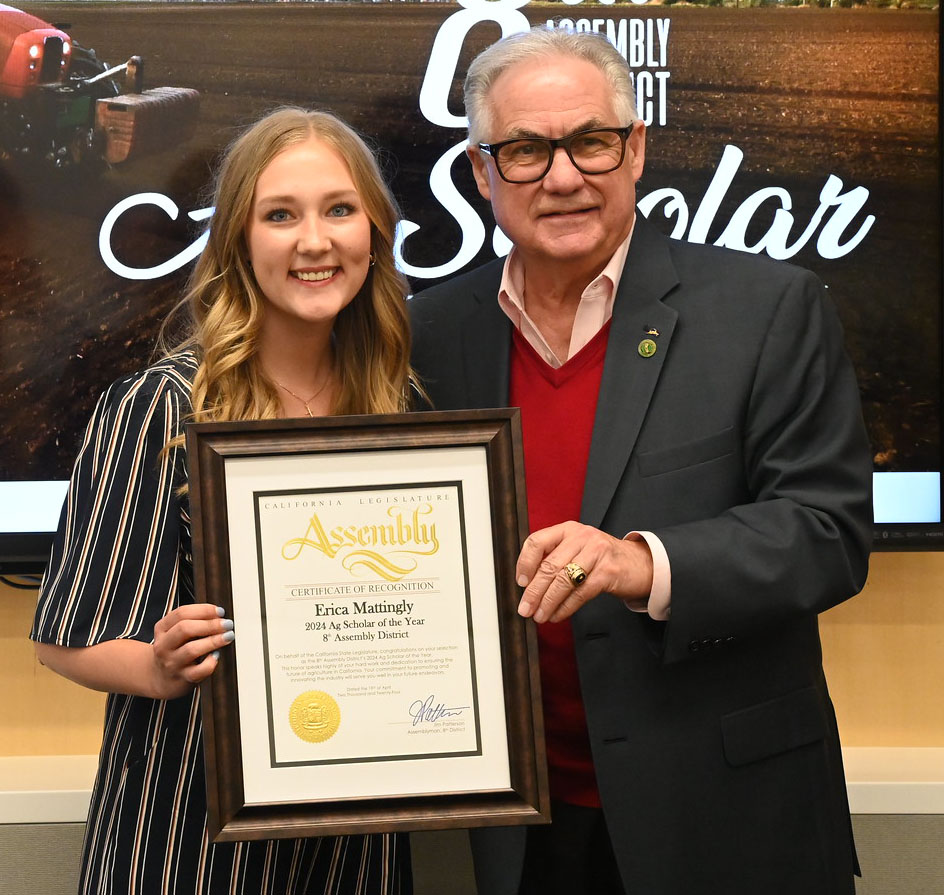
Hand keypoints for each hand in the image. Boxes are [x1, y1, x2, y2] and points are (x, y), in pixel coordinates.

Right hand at [150, 604, 234, 699]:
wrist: (161, 678)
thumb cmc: (175, 650)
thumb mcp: (175, 632)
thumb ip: (192, 621)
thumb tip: (218, 615)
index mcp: (162, 629)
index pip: (181, 613)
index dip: (204, 610)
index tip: (220, 611)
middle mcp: (164, 646)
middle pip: (184, 629)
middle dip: (210, 624)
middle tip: (227, 624)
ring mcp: (173, 663)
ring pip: (191, 649)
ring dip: (214, 641)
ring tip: (228, 636)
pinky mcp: (183, 678)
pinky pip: (199, 670)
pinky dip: (211, 662)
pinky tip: (217, 655)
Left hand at [516, 521, 653, 622]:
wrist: (640, 563)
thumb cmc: (602, 559)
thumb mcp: (577, 549)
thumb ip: (555, 558)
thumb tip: (527, 584)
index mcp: (568, 529)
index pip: (537, 541)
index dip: (525, 563)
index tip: (520, 583)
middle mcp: (581, 537)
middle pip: (549, 566)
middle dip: (534, 591)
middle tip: (525, 608)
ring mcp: (596, 552)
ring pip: (563, 581)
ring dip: (547, 603)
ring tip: (539, 616)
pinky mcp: (608, 571)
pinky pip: (580, 593)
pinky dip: (565, 608)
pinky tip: (557, 615)